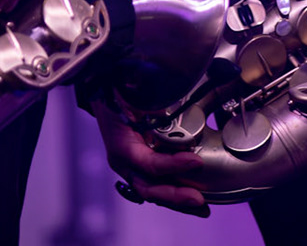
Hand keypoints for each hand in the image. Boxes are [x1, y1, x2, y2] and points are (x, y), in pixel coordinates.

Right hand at [93, 106, 209, 216]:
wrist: (105, 97)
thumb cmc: (119, 98)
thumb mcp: (134, 98)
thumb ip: (151, 105)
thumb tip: (169, 109)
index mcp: (121, 146)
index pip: (148, 163)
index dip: (172, 165)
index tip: (195, 161)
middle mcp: (124, 162)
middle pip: (148, 187)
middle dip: (175, 196)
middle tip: (198, 199)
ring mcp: (130, 168)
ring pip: (153, 191)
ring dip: (177, 200)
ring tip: (201, 208)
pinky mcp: (138, 168)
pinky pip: (156, 184)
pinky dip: (174, 192)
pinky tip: (191, 197)